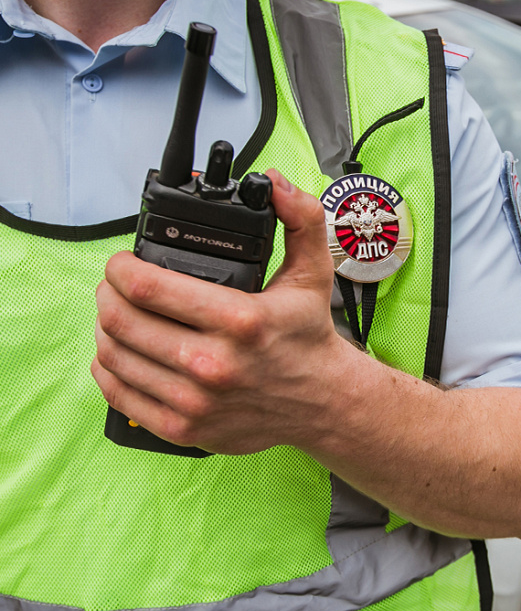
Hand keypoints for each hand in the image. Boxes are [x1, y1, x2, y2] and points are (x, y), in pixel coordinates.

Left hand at [92, 169, 357, 453]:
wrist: (325, 402)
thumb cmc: (309, 337)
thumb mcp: (313, 271)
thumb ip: (300, 218)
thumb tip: (274, 183)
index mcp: (240, 320)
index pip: (146, 287)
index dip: (120, 267)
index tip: (122, 262)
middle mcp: (213, 364)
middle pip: (120, 320)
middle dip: (108, 294)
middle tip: (116, 286)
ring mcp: (195, 401)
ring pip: (114, 355)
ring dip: (105, 328)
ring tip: (118, 315)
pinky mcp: (183, 428)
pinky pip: (119, 393)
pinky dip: (109, 368)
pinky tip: (122, 352)